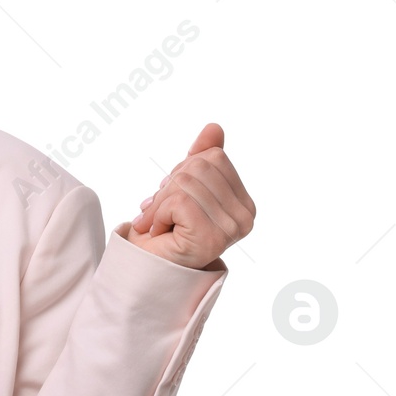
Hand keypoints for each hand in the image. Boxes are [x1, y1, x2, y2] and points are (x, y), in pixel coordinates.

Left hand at [126, 122, 254, 269]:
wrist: (148, 267)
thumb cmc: (168, 228)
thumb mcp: (184, 187)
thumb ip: (203, 158)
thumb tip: (214, 127)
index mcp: (244, 203)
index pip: (213, 158)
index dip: (183, 170)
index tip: (172, 197)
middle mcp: (246, 217)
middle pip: (199, 168)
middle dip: (169, 186)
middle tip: (160, 211)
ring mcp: (231, 229)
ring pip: (185, 184)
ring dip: (160, 203)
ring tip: (160, 223)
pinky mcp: (211, 238)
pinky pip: (178, 202)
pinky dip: (158, 214)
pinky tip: (160, 231)